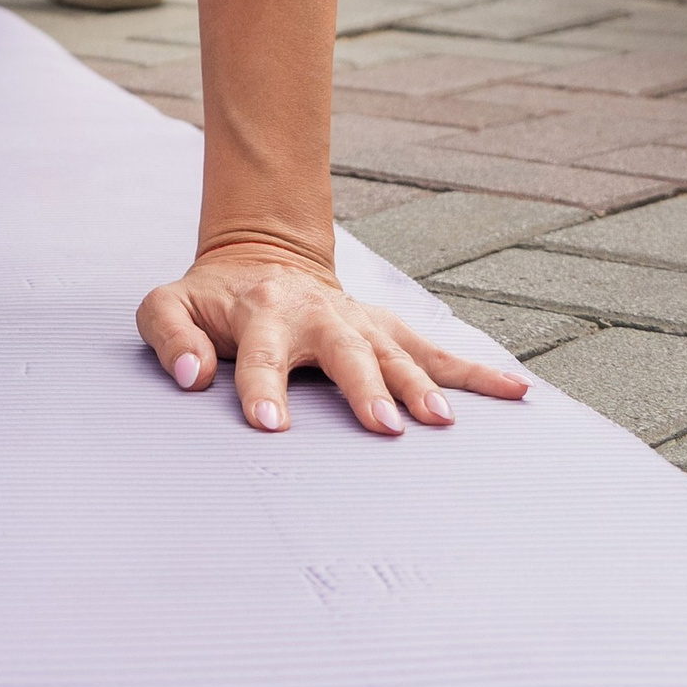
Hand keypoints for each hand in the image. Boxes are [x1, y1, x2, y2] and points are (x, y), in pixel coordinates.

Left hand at [137, 234, 529, 434]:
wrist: (262, 259)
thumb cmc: (213, 302)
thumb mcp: (169, 307)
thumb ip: (170, 337)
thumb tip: (192, 377)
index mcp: (262, 314)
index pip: (261, 356)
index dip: (263, 387)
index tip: (269, 422)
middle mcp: (318, 316)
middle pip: (343, 354)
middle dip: (363, 389)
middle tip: (381, 426)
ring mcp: (359, 323)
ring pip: (397, 353)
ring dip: (420, 386)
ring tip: (440, 423)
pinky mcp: (387, 331)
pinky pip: (437, 350)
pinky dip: (478, 371)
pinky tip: (517, 391)